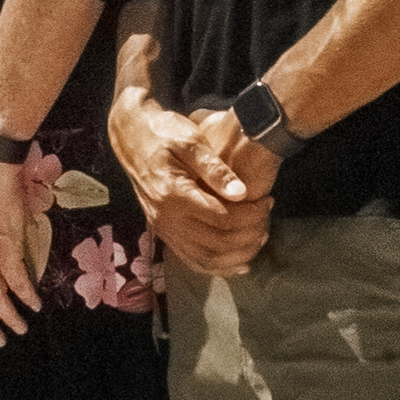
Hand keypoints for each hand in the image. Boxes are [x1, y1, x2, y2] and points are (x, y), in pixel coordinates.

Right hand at [105, 90, 269, 274]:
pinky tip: (238, 263)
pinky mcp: (164, 232)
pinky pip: (193, 260)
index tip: (267, 201)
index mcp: (174, 195)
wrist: (131, 136)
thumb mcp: (191, 141)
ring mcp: (163, 229)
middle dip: (250, 234)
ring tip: (259, 235)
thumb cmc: (163, 132)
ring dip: (238, 253)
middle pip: (218, 242)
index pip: (223, 218)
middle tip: (267, 216)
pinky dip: (218, 266)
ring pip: (207, 258)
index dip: (251, 215)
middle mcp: (167, 218)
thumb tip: (242, 193)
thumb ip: (215, 169)